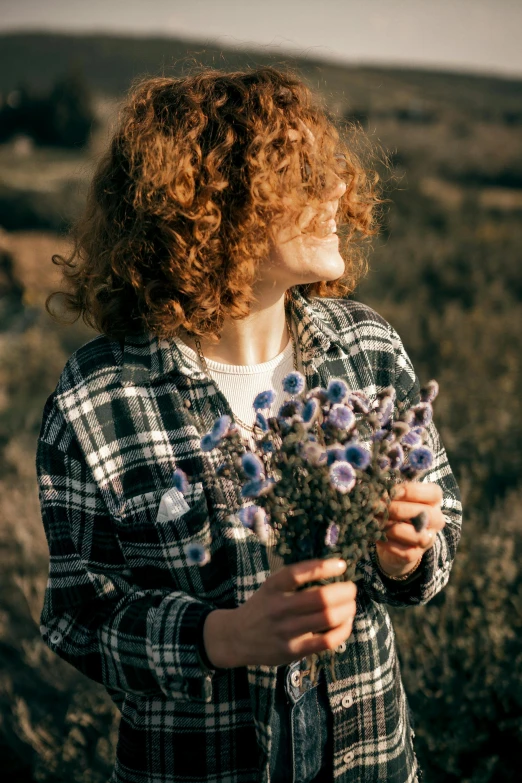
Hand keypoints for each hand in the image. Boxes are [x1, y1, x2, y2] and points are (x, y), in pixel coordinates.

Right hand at [203, 558, 356, 667]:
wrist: (236, 638)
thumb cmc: (262, 607)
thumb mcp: (271, 587)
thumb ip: (295, 579)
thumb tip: (334, 569)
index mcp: (272, 588)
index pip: (297, 573)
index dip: (322, 567)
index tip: (341, 565)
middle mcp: (278, 608)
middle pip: (320, 598)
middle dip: (344, 592)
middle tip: (352, 588)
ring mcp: (286, 631)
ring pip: (327, 619)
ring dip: (347, 609)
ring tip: (351, 605)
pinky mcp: (293, 650)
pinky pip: (326, 641)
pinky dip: (342, 630)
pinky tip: (346, 623)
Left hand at [375, 482, 445, 577]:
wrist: (395, 538)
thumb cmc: (396, 508)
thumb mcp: (397, 495)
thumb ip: (393, 489)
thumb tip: (376, 485)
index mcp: (434, 500)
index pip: (433, 493)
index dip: (412, 491)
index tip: (391, 490)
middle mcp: (436, 519)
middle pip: (423, 513)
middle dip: (396, 509)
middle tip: (376, 506)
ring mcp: (428, 538)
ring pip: (416, 534)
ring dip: (391, 527)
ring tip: (374, 520)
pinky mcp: (416, 554)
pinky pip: (405, 552)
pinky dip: (388, 544)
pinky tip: (375, 535)